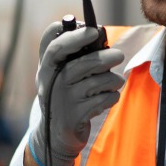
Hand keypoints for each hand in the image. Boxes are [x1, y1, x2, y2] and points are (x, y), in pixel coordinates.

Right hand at [29, 22, 124, 165]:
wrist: (55, 134)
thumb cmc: (63, 95)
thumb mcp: (58, 74)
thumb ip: (71, 54)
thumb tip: (98, 34)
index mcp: (46, 66)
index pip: (52, 45)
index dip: (72, 35)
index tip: (92, 30)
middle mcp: (50, 82)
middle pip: (80, 64)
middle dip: (104, 58)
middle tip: (119, 56)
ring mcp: (61, 100)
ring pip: (96, 82)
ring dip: (112, 80)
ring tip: (114, 82)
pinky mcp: (74, 116)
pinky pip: (103, 100)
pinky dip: (111, 97)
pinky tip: (107, 98)